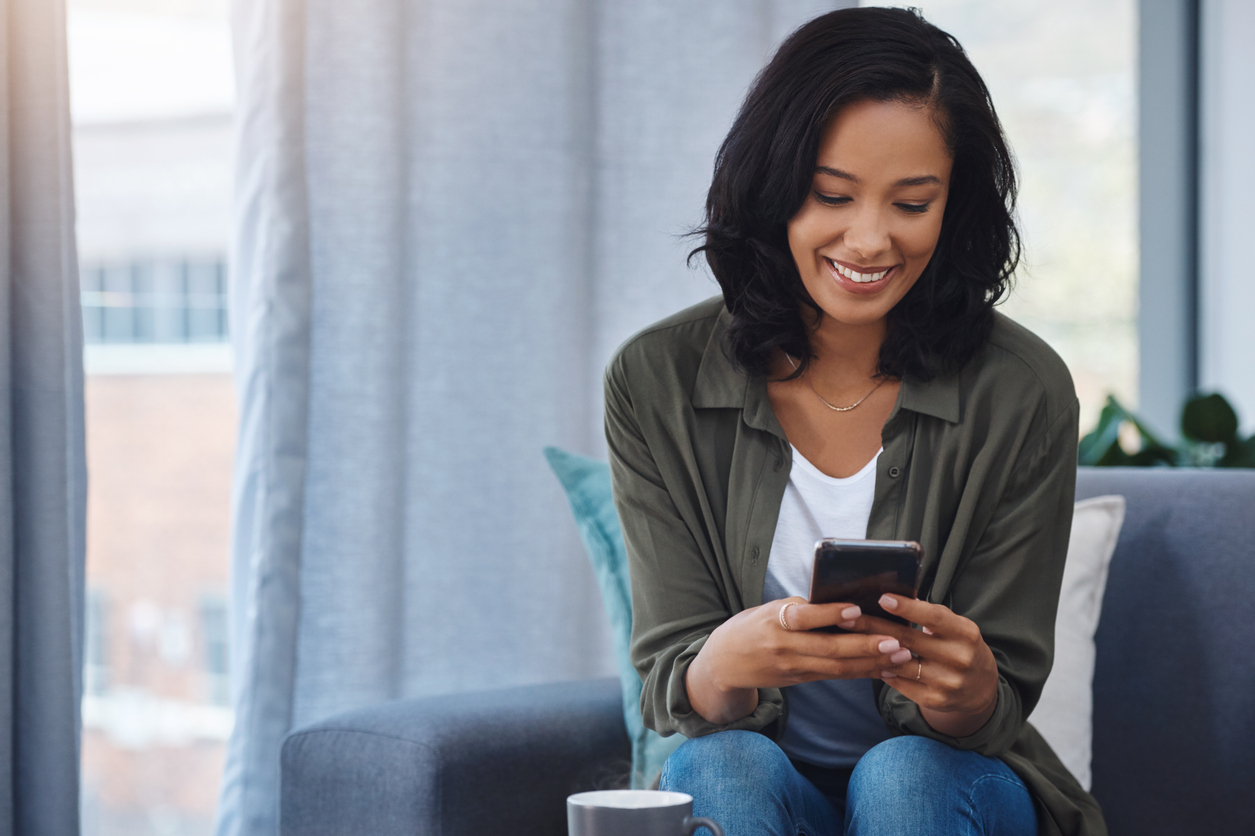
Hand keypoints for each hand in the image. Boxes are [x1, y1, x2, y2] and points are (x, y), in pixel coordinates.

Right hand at [685, 597, 912, 723]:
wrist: (724, 663)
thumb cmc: (750, 627)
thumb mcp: (767, 610)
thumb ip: (799, 608)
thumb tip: (840, 603)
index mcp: (774, 621)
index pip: (804, 617)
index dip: (831, 614)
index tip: (857, 609)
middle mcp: (784, 647)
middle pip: (829, 648)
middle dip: (865, 646)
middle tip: (896, 642)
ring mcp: (793, 667)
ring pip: (837, 666)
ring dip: (871, 662)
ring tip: (900, 657)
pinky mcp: (799, 679)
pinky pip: (834, 675)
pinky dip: (859, 671)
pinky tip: (882, 669)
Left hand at [843, 593, 998, 737]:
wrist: (981, 689)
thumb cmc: (960, 647)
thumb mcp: (957, 628)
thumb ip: (932, 615)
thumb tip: (896, 599)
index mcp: (965, 633)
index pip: (934, 617)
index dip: (908, 608)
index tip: (882, 599)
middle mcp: (959, 658)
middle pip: (909, 640)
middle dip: (873, 627)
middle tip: (845, 618)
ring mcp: (947, 682)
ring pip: (900, 664)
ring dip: (873, 652)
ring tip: (849, 640)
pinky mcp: (935, 700)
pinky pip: (900, 683)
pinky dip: (883, 671)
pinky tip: (868, 662)